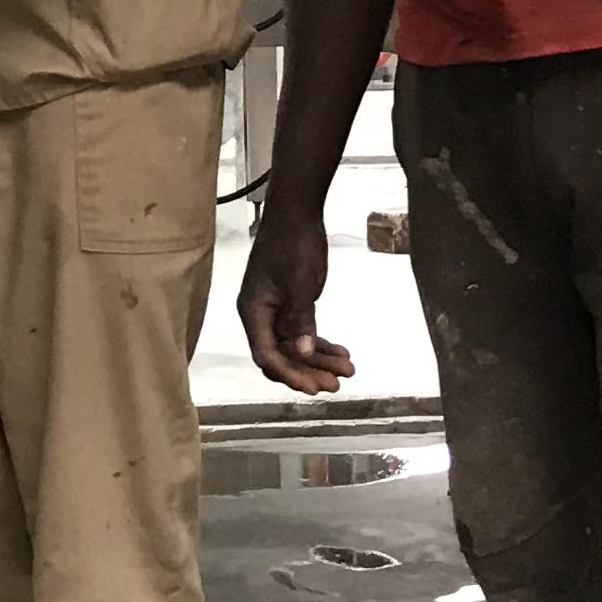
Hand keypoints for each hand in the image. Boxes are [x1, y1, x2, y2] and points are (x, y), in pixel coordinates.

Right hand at [235, 201, 357, 396]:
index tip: (313, 388)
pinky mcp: (290, 302)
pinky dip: (320, 343)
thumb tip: (303, 353)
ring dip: (319, 360)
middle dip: (308, 371)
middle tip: (336, 385)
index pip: (266, 355)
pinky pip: (303, 331)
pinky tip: (341, 353)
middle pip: (281, 355)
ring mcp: (275, 309)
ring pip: (295, 345)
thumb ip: (300, 322)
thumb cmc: (294, 246)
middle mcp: (260, 315)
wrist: (298, 212)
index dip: (289, 374)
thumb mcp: (300, 286)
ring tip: (348, 371)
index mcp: (253, 311)